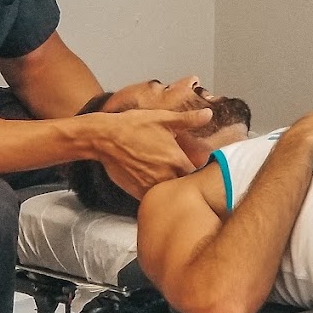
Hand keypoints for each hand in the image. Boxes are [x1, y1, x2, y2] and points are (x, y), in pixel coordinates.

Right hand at [91, 108, 212, 198]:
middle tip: (177, 168)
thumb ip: (188, 119)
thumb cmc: (133, 125)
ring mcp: (151, 186)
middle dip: (183, 178)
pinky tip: (150, 179)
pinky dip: (154, 191)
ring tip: (162, 173)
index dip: (195, 168)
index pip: (197, 172)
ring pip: (169, 192)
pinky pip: (153, 197)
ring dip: (169, 186)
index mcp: (176, 159)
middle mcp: (166, 175)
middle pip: (184, 184)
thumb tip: (209, 114)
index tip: (191, 162)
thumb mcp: (162, 118)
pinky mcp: (138, 192)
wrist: (104, 138)